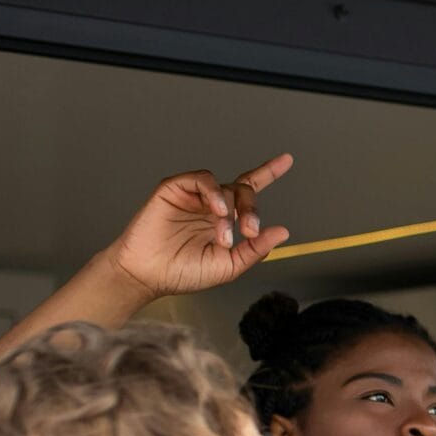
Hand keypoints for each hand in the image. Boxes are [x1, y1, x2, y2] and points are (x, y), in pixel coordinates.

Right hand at [91, 154, 293, 299]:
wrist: (148, 275)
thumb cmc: (183, 273)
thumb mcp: (229, 266)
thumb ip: (255, 250)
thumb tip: (283, 232)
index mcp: (224, 219)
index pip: (248, 192)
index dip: (268, 172)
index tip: (287, 159)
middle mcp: (210, 204)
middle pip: (243, 190)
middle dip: (252, 210)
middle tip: (249, 232)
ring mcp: (192, 196)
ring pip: (225, 186)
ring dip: (231, 210)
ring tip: (225, 235)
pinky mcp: (174, 189)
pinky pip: (201, 179)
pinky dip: (214, 192)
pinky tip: (216, 210)